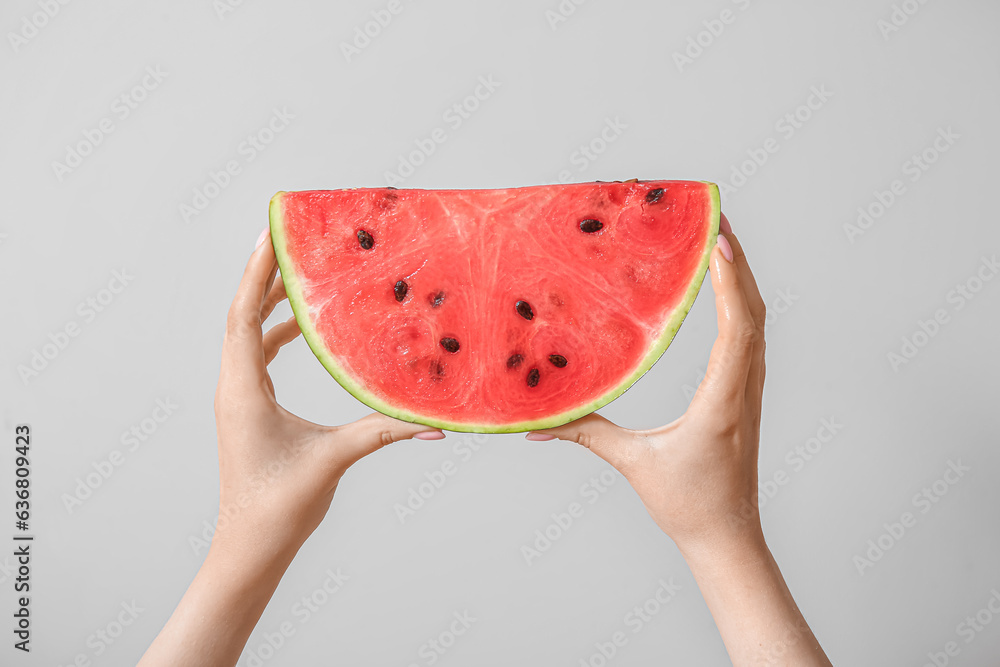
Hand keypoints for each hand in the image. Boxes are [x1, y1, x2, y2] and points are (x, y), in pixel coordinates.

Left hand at [138, 231, 443, 666]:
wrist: (250, 547)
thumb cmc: (280, 507)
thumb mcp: (334, 459)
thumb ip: (384, 431)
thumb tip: (433, 421)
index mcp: (243, 390)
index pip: (244, 316)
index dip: (257, 273)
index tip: (271, 234)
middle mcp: (234, 387)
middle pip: (243, 315)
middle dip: (264, 275)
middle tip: (289, 239)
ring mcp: (238, 398)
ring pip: (247, 335)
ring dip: (269, 303)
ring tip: (298, 274)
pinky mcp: (247, 409)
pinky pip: (256, 357)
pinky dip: (275, 334)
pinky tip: (302, 329)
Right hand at [528, 213, 764, 557]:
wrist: (727, 537)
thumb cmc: (687, 505)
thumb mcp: (634, 464)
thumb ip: (586, 434)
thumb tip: (536, 425)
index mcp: (723, 401)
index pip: (738, 327)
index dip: (730, 280)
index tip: (718, 239)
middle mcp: (744, 388)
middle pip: (755, 311)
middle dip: (739, 261)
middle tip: (716, 217)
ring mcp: (749, 390)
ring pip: (758, 322)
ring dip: (742, 278)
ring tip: (719, 240)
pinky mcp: (744, 394)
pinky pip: (750, 338)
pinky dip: (740, 303)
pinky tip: (721, 288)